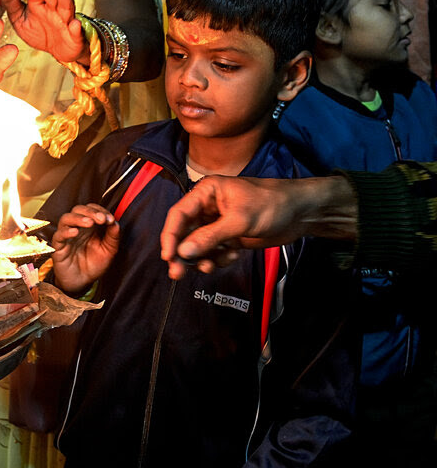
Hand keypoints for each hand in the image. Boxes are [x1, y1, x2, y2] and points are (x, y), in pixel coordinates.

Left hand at [0, 0, 86, 65]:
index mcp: (39, 2)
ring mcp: (65, 20)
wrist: (58, 50)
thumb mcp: (19, 17)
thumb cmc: (39, 30)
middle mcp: (54, 7)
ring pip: (66, 6)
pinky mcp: (74, 36)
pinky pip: (75, 32)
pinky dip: (76, 28)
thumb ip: (10, 0)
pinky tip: (74, 24)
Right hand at [51, 204, 119, 294]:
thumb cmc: (94, 265)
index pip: (92, 209)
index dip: (100, 211)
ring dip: (78, 218)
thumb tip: (115, 223)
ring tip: (89, 223)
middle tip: (101, 219)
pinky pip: (58, 235)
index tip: (110, 219)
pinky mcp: (58, 247)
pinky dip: (66, 231)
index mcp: (89, 226)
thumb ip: (113, 237)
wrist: (83, 282)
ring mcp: (67, 236)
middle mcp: (77, 227)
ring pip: (66, 218)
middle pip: (78, 210)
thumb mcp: (109, 251)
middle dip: (90, 212)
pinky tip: (75, 232)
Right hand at [159, 175, 357, 280]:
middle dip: (183, 253)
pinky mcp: (229, 236)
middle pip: (185, 232)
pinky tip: (232, 256)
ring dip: (201, 258)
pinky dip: (219, 258)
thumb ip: (209, 237)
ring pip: (198, 245)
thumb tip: (182, 253)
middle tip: (177, 274)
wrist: (300, 213)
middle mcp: (208, 207)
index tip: (167, 257)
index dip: (170, 236)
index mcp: (206, 193)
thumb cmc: (270, 206)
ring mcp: (218, 223)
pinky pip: (214, 251)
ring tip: (209, 268)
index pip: (179, 214)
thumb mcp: (239, 220)